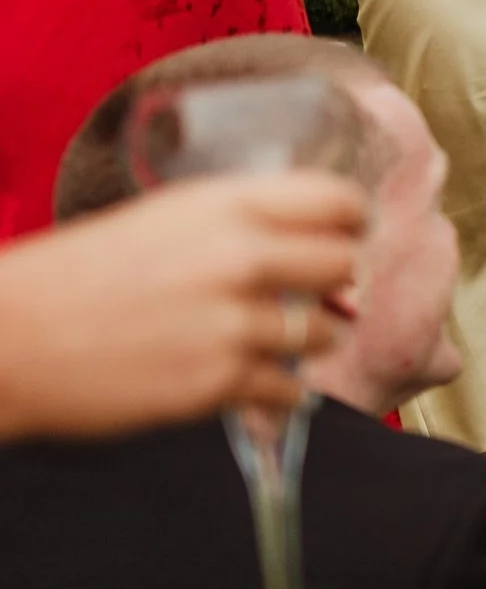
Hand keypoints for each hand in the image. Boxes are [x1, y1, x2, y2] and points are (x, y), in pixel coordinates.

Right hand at [0, 172, 364, 440]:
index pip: (337, 200)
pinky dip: (279, 389)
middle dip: (334, 280)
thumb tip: (305, 240)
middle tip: (313, 291)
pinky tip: (250, 379)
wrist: (9, 339)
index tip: (345, 233)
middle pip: (344, 263)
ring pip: (325, 332)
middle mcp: (240, 258)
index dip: (349, 219)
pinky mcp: (217, 383)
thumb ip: (238, 223)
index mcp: (226, 206)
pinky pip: (290, 389)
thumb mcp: (164, 219)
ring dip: (309, 339)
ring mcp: (232, 324)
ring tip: (272, 338)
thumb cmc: (78, 276)